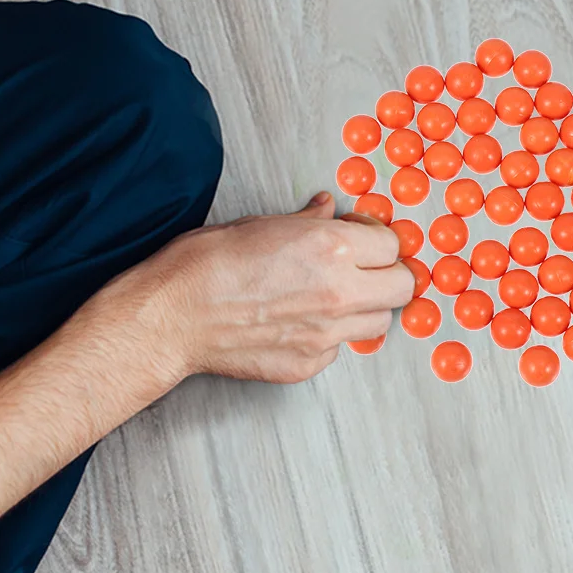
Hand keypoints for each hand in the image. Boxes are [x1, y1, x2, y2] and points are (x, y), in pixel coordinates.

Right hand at [105, 193, 406, 386]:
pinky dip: (329, 337)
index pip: (393, 246)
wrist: (170, 316)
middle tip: (367, 269)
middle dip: (389, 275)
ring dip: (366, 307)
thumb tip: (328, 209)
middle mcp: (338, 291)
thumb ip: (307, 220)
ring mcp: (325, 333)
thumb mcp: (261, 223)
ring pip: (379, 322)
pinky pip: (339, 349)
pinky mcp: (306, 363)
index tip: (364, 239)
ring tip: (334, 297)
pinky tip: (302, 322)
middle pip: (403, 287)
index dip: (378, 241)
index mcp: (332, 248)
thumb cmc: (205, 264)